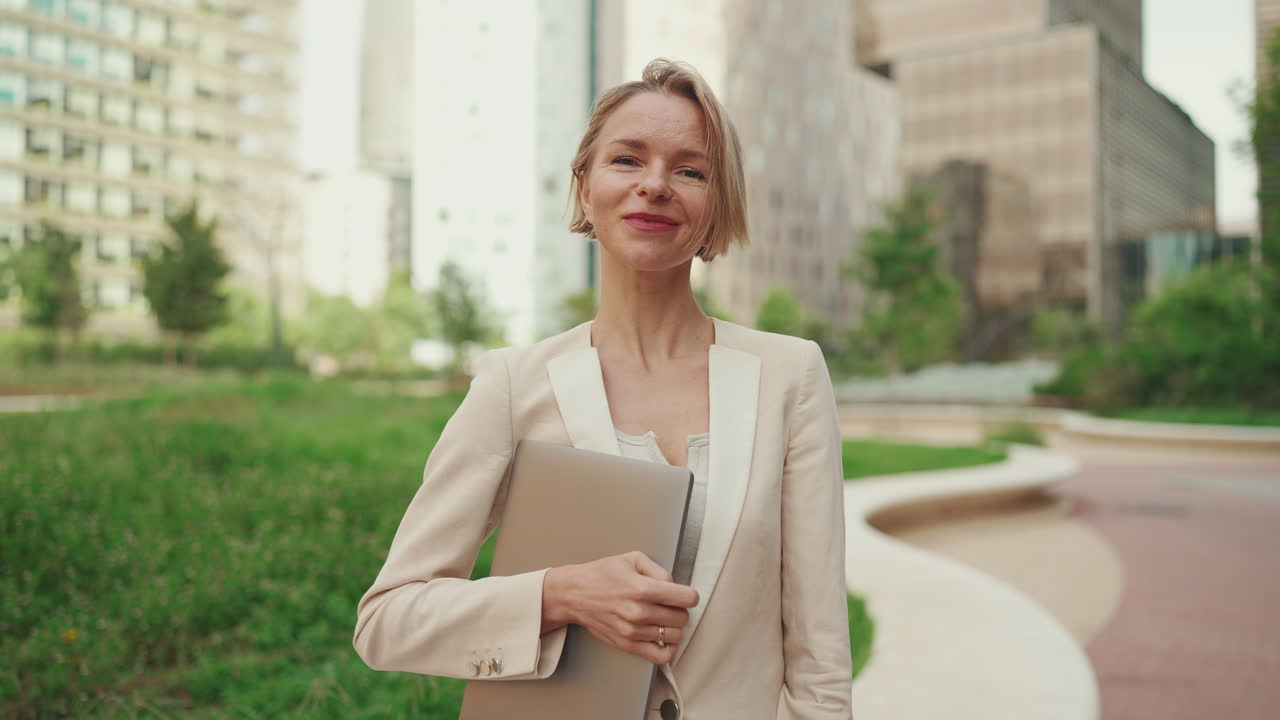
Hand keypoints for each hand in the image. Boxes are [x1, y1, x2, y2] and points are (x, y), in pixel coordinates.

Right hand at [542, 551, 698, 664]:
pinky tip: (662, 636)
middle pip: (682, 617)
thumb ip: (659, 570)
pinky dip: (668, 648)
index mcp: (642, 588)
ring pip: (674, 636)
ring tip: (663, 617)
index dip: (690, 595)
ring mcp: (633, 631)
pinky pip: (660, 656)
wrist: (574, 594)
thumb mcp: (632, 559)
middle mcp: (639, 612)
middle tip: (669, 603)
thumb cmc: (601, 575)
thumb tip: (675, 585)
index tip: (685, 594)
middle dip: (680, 609)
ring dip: (673, 626)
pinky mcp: (627, 645)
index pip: (686, 598)